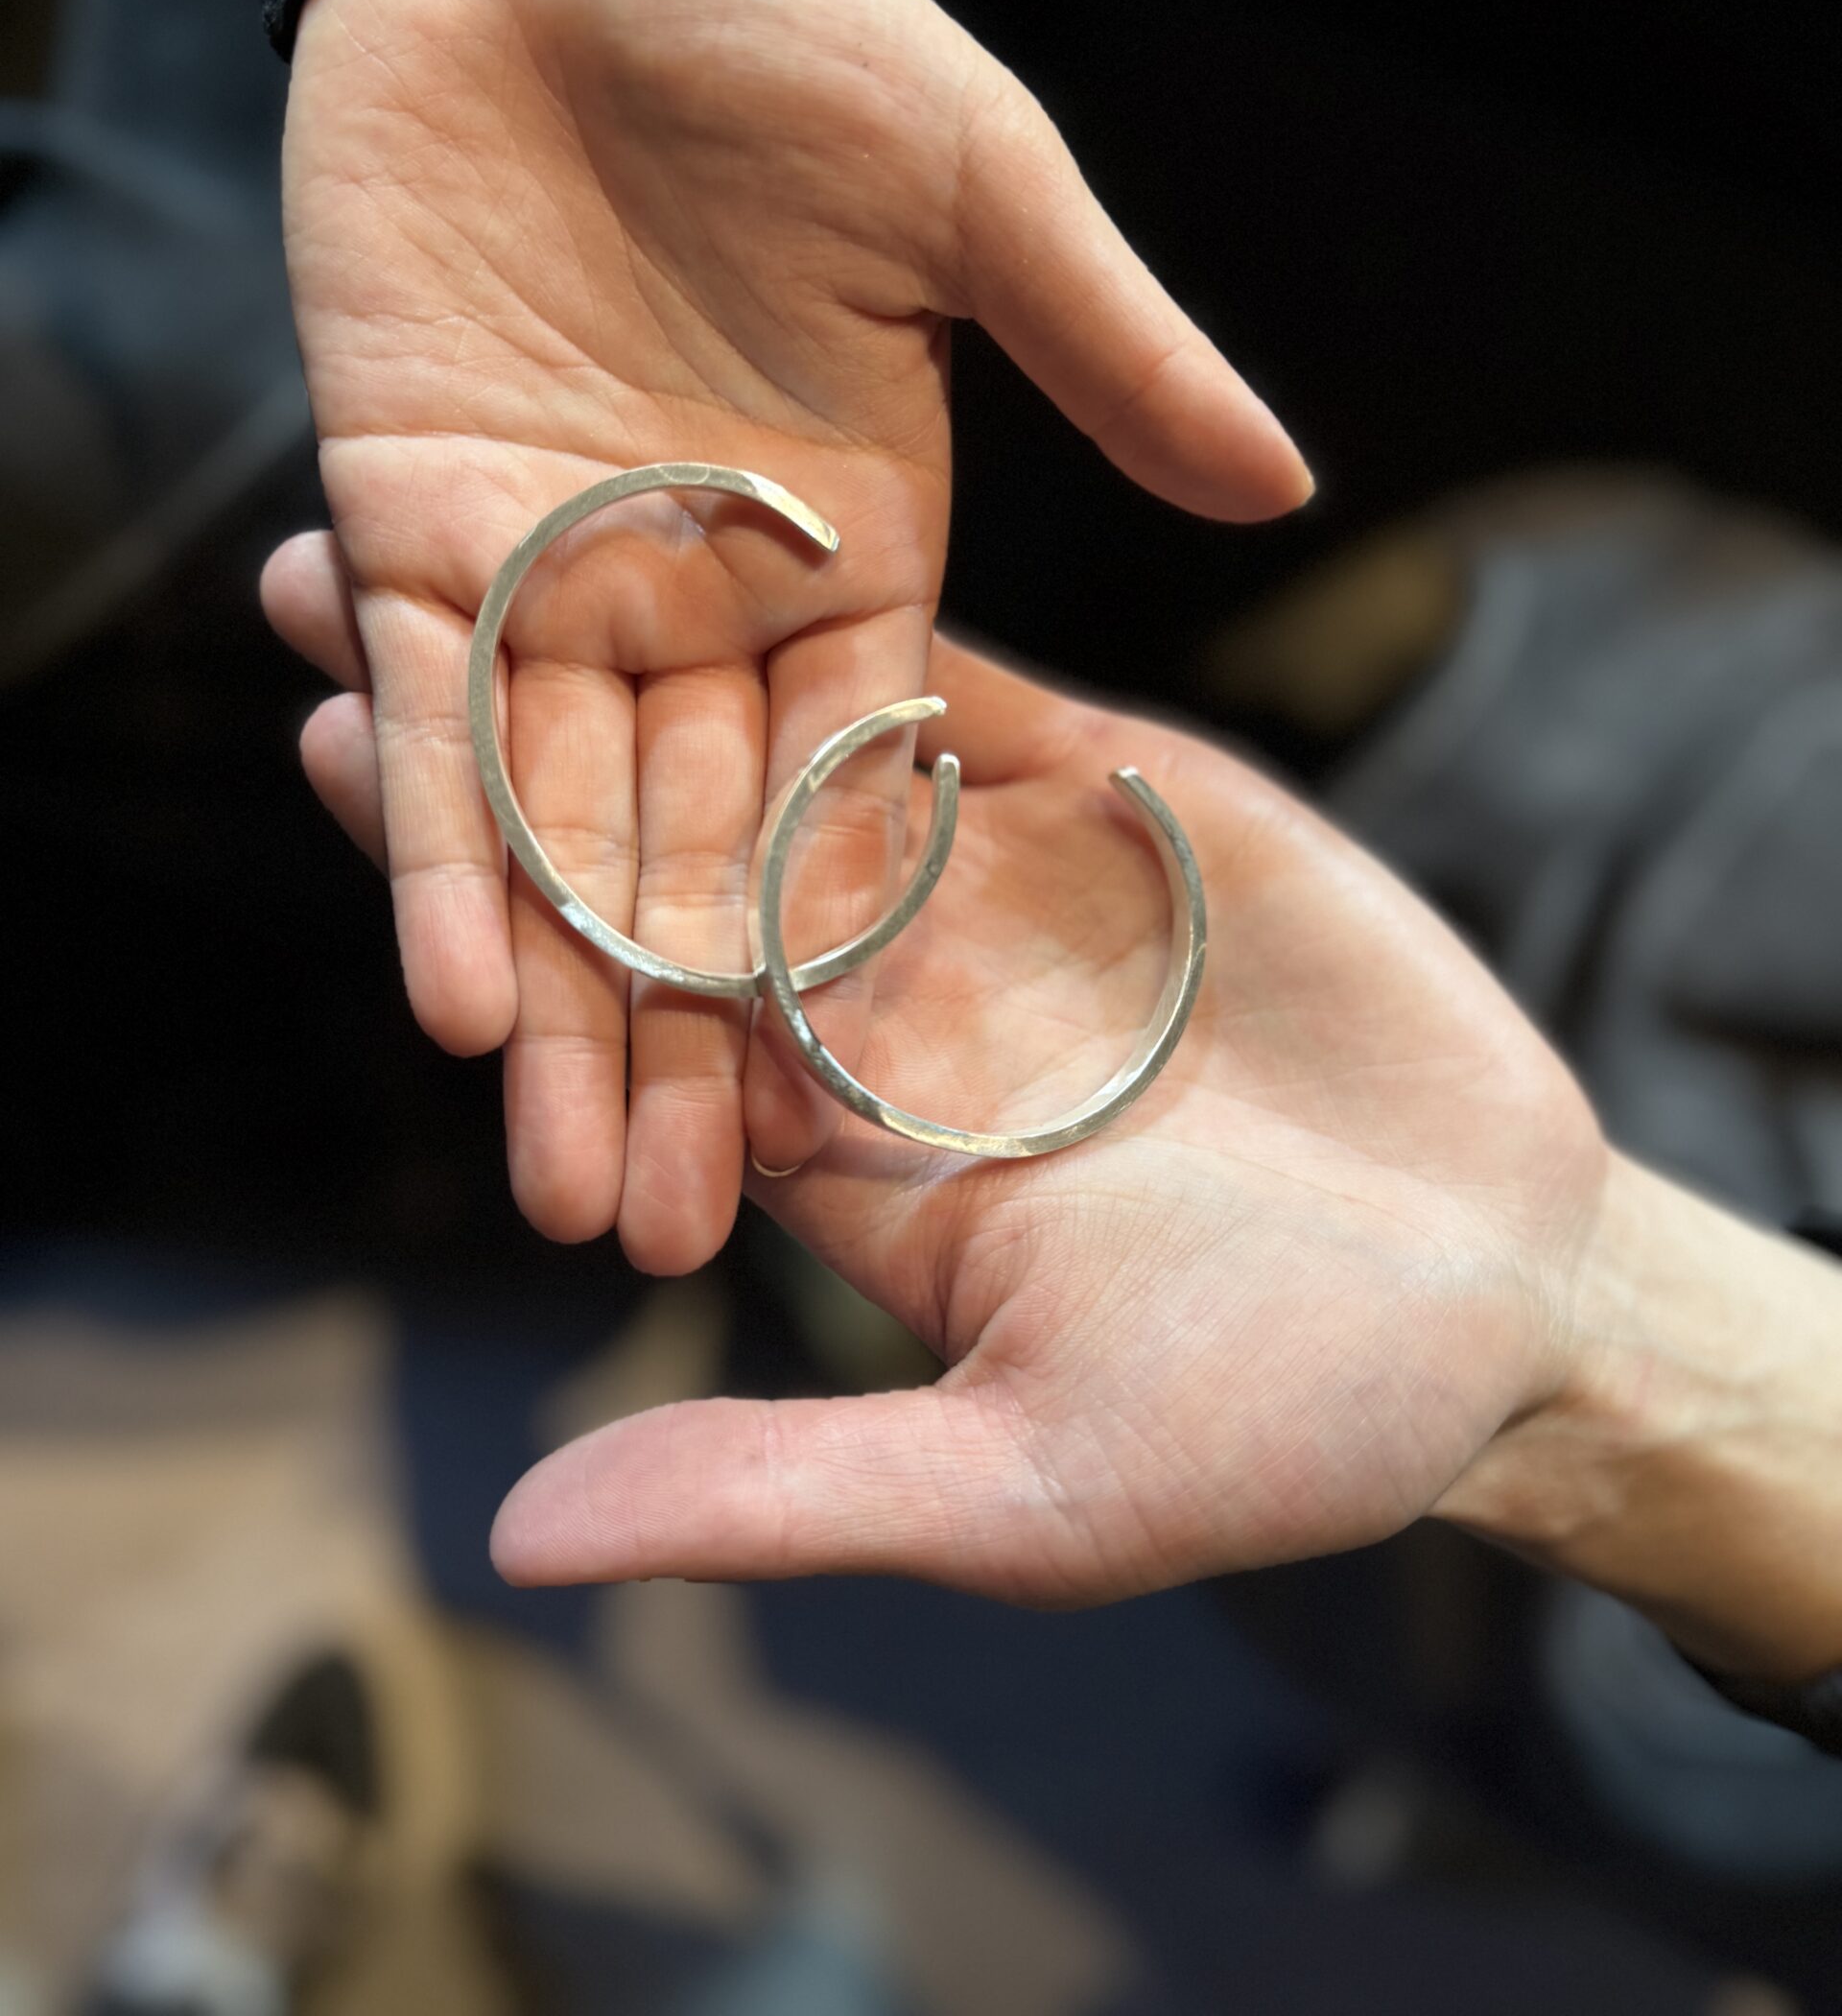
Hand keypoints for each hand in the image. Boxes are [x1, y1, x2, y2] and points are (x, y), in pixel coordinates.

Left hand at [264, 0, 1308, 1275]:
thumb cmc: (785, 10)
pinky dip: (444, 846)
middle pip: (711, 868)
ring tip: (548, 1188)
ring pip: (568, 830)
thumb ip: (1111, 341)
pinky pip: (441, 716)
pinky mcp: (425, 527)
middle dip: (682, 1048)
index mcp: (869, 560)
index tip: (841, 1152)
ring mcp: (569, 576)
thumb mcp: (981, 175)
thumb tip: (1287, 477)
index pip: (868, 812)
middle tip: (650, 1239)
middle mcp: (718, 605)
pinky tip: (457, 998)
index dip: (856, 976)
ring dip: (564, 1001)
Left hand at [268, 576, 1604, 1604]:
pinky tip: (726, 488)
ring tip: (478, 484)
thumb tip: (517, 1542)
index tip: (332, 753)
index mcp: (824, 1144)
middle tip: (321, 574)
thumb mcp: (1027, 1484)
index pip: (607, 1001)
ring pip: (782, 734)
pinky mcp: (1119, 805)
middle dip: (503, 711)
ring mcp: (994, 888)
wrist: (1511, 1299)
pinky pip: (967, 684)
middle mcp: (880, 999)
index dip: (471, 883)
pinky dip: (856, 596)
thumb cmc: (1278, 1424)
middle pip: (653, 837)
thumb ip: (784, 1487)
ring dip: (642, 615)